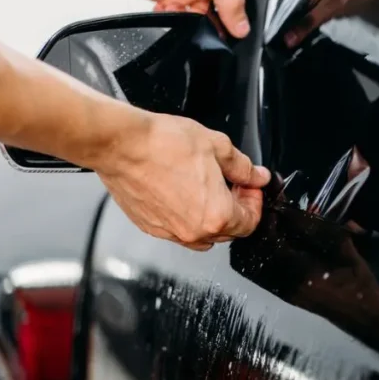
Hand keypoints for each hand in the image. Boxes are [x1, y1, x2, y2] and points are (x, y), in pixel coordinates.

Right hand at [95, 113, 269, 250]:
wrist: (122, 145)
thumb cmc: (162, 144)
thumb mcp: (216, 147)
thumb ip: (242, 167)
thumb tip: (256, 176)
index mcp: (216, 215)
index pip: (250, 222)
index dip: (254, 202)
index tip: (250, 186)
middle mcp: (193, 231)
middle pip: (227, 232)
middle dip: (235, 208)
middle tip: (231, 183)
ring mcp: (169, 232)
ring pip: (201, 235)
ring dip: (211, 216)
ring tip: (207, 188)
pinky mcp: (150, 227)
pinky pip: (177, 230)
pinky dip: (185, 216)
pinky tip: (182, 191)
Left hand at [101, 0, 249, 38]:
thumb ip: (228, 0)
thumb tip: (243, 27)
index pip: (239, 0)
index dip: (231, 14)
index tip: (222, 22)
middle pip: (216, 14)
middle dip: (201, 15)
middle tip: (191, 7)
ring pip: (196, 19)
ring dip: (184, 15)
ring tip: (174, 3)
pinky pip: (179, 19)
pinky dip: (171, 16)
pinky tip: (164, 5)